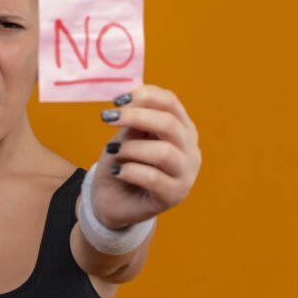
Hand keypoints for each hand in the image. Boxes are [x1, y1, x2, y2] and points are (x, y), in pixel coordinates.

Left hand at [91, 83, 201, 228]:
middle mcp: (190, 149)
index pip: (171, 103)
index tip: (117, 101)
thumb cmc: (122, 163)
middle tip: (107, 118)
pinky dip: (129, 171)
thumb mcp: (126, 137)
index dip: (145, 96)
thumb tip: (128, 102)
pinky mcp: (175, 195)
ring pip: (163, 152)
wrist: (112, 201)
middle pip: (169, 124)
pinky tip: (116, 171)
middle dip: (135, 117)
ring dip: (131, 148)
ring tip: (113, 151)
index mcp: (181, 128)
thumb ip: (133, 121)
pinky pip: (153, 178)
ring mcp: (186, 174)